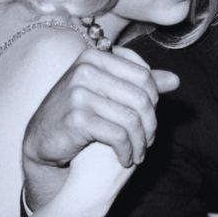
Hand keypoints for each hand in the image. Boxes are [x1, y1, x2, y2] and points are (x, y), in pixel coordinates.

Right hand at [22, 47, 178, 209]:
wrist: (41, 139)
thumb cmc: (78, 114)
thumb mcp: (107, 93)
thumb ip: (139, 85)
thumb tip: (176, 80)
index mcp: (96, 57)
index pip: (143, 76)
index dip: (154, 101)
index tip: (149, 120)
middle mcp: (86, 69)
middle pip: (141, 98)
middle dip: (150, 125)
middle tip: (148, 142)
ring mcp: (78, 92)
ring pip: (132, 119)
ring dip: (141, 142)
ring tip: (139, 153)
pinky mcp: (76, 117)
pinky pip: (118, 135)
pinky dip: (127, 150)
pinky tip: (126, 159)